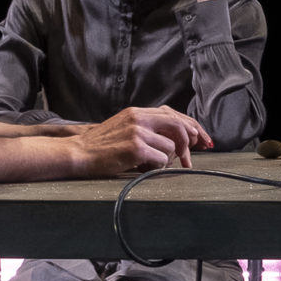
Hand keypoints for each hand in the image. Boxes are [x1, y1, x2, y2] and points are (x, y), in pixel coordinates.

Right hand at [65, 105, 210, 175]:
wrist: (78, 153)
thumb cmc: (100, 146)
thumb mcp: (123, 128)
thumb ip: (146, 128)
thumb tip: (175, 140)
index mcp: (137, 112)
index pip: (173, 114)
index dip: (191, 126)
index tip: (201, 138)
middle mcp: (139, 118)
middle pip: (179, 125)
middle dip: (191, 141)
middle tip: (193, 156)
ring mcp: (138, 132)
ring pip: (171, 147)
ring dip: (166, 160)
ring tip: (149, 164)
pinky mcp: (136, 148)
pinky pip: (161, 160)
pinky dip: (156, 167)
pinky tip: (142, 168)